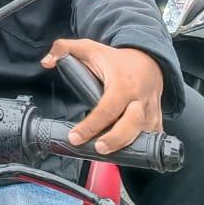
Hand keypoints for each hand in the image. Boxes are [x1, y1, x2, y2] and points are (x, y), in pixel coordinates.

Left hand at [41, 39, 163, 154]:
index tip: (75, 138)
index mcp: (122, 84)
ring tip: (109, 156)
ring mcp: (151, 110)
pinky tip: (128, 154)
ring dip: (128, 147)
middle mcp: (139, 99)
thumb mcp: (89, 48)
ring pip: (144, 133)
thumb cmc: (116, 59)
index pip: (106, 109)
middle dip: (115, 140)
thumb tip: (46, 62)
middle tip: (98, 149)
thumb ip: (63, 49)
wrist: (149, 60)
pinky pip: (153, 137)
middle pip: (131, 124)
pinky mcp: (157, 119)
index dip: (90, 125)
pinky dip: (143, 147)